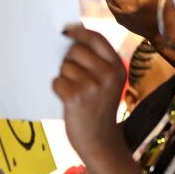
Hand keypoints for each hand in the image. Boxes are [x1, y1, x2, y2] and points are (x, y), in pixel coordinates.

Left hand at [54, 25, 125, 160]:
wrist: (100, 142)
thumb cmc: (99, 109)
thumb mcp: (108, 84)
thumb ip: (96, 62)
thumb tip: (71, 36)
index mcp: (118, 67)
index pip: (96, 38)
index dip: (79, 32)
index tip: (66, 31)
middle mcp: (107, 74)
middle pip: (75, 51)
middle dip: (68, 61)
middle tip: (74, 78)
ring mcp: (92, 86)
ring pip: (64, 67)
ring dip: (63, 78)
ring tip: (74, 93)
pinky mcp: (75, 97)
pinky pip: (56, 82)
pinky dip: (58, 89)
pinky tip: (68, 101)